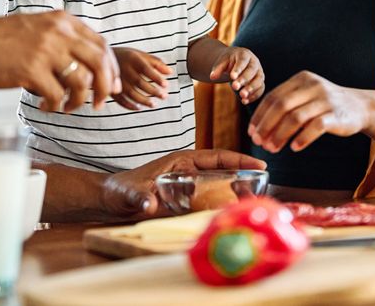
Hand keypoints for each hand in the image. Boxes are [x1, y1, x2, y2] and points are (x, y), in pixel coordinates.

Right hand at [0, 12, 119, 112]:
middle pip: (100, 62)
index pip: (102, 44)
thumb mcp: (36, 28)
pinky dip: (55, 106)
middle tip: (100, 103)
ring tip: (66, 106)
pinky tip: (45, 106)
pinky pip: (57, 95)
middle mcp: (58, 32)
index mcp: (62, 20)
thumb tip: (91, 66)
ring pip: (82, 82)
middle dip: (105, 87)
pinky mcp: (30, 70)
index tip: (112, 84)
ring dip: (79, 101)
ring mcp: (45, 50)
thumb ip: (62, 39)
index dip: (111, 68)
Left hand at [101, 149, 266, 217]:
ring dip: (236, 193)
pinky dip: (223, 206)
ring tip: (253, 204)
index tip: (259, 166)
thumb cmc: (121, 191)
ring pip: (220, 186)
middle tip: (263, 188)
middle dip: (244, 177)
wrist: (112, 200)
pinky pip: (210, 201)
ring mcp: (190, 185)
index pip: (217, 157)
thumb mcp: (130, 193)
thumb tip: (148, 205)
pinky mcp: (187, 200)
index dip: (239, 161)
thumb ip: (139, 197)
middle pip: (223, 171)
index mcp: (182, 161)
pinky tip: (232, 216)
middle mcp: (189, 171)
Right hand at [112, 47, 170, 109]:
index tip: (166, 85)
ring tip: (154, 104)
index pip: (146, 69)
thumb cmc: (126, 56)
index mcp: (132, 59)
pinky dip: (130, 106)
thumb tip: (170, 72)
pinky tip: (139, 107)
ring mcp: (116, 80)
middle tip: (164, 96)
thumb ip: (156, 63)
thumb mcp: (140, 55)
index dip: (156, 78)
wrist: (101, 58)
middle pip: (140, 83)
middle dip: (153, 91)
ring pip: (131, 93)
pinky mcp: (110, 89)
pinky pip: (120, 100)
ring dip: (144, 101)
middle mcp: (123, 69)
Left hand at [210, 46, 264, 104]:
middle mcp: (254, 63)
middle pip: (251, 71)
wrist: (236, 62)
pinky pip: (260, 89)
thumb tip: (212, 77)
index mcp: (245, 54)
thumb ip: (218, 68)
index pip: (242, 61)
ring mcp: (259, 72)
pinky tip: (244, 101)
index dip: (238, 69)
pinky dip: (254, 96)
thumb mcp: (222, 62)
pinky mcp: (260, 82)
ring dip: (251, 89)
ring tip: (242, 96)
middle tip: (234, 87)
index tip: (232, 77)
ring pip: (259, 80)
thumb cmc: (229, 61)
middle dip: (244, 79)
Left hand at [248, 71, 374, 152]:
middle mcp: (312, 86)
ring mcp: (325, 100)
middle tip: (259, 142)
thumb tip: (259, 129)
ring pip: (295, 117)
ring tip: (273, 148)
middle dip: (266, 126)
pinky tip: (294, 148)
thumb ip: (286, 106)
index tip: (252, 132)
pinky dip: (302, 138)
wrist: (360, 106)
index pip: (273, 96)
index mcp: (301, 79)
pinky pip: (315, 127)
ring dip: (280, 135)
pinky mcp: (336, 115)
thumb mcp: (306, 96)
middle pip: (281, 106)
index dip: (259, 115)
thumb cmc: (326, 105)